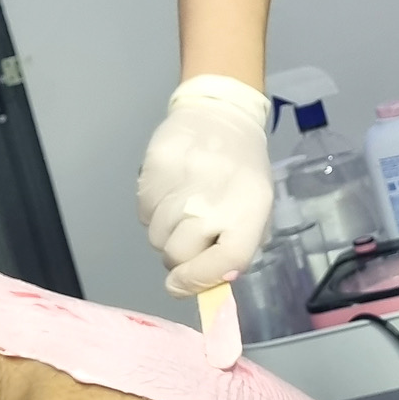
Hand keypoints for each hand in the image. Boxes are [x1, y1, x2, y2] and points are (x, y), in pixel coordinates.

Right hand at [136, 75, 272, 295]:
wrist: (220, 114)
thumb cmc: (242, 171)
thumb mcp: (256, 208)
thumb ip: (239, 248)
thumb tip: (211, 282)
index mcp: (249, 211)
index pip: (224, 263)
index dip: (198, 281)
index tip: (180, 285)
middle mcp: (215, 199)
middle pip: (178, 253)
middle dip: (179, 255)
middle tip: (189, 234)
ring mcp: (183, 182)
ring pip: (155, 236)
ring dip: (165, 231)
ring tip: (182, 205)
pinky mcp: (155, 167)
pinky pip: (142, 211)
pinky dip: (152, 209)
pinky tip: (170, 189)